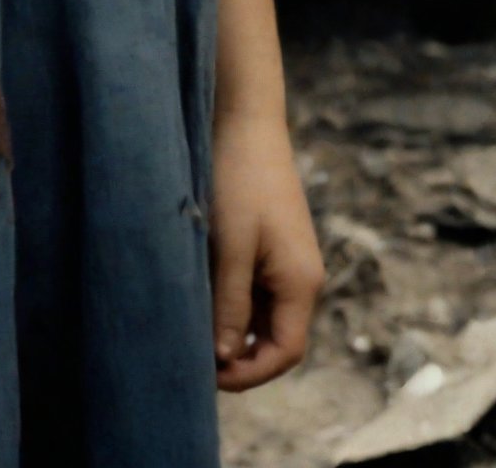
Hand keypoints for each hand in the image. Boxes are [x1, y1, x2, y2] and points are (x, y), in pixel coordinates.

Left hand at [208, 106, 324, 391]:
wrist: (246, 120)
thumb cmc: (239, 180)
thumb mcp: (231, 247)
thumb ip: (231, 305)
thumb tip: (225, 359)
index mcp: (302, 283)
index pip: (285, 352)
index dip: (249, 373)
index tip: (207, 374)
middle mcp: (303, 277)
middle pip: (276, 338)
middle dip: (239, 355)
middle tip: (193, 356)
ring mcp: (289, 261)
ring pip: (264, 315)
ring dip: (234, 327)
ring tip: (193, 327)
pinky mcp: (273, 245)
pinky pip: (257, 289)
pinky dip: (234, 301)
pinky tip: (202, 295)